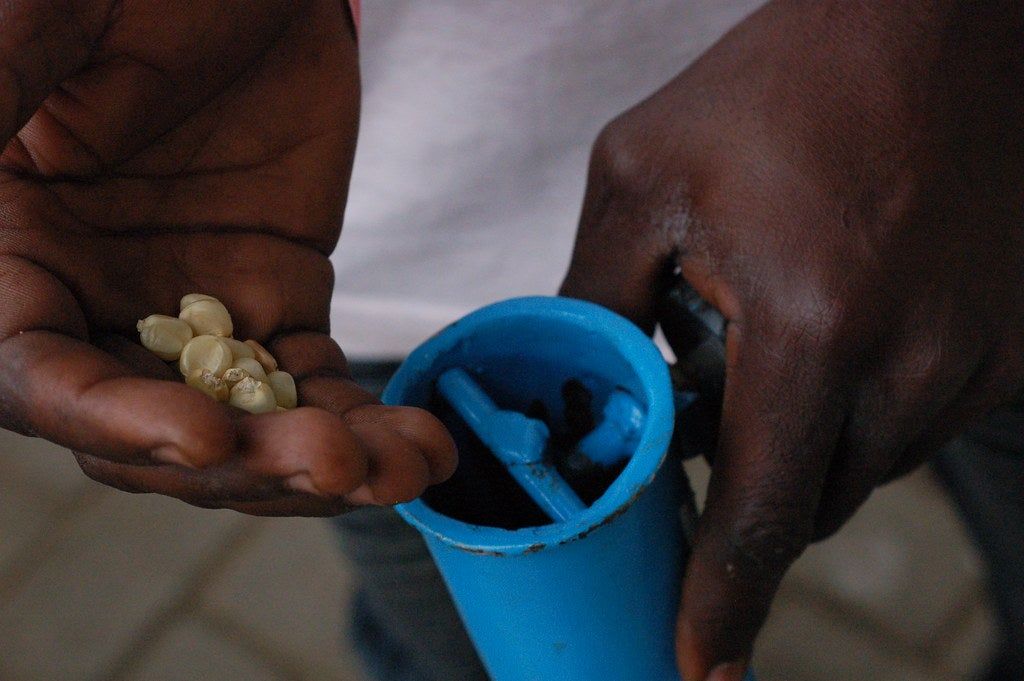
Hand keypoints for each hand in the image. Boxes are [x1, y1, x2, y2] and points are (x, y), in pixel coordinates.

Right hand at [0, 0, 455, 514]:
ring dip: (324, 463)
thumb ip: (3, 92)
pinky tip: (417, 443)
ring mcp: (197, 315)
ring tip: (402, 471)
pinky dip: (364, 421)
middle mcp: (99, 307)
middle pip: (157, 432)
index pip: (43, 380)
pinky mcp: (278, 301)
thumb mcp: (54, 26)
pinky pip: (315, 385)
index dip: (117, 424)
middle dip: (248, 464)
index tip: (205, 438)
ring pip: (249, 425)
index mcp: (19, 259)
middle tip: (335, 464)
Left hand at [562, 2, 1023, 677]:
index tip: (699, 666)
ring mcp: (982, 357)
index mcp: (812, 326)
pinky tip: (845, 310)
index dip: (721, 602)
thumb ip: (594, 297)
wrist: (930, 17)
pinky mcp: (1020, 344)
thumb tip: (573, 389)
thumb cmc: (777, 87)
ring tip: (782, 333)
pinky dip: (868, 398)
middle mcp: (915, 362)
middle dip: (748, 486)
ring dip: (809, 434)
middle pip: (809, 501)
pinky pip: (921, 419)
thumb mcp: (642, 179)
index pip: (757, 513)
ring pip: (868, 465)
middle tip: (709, 419)